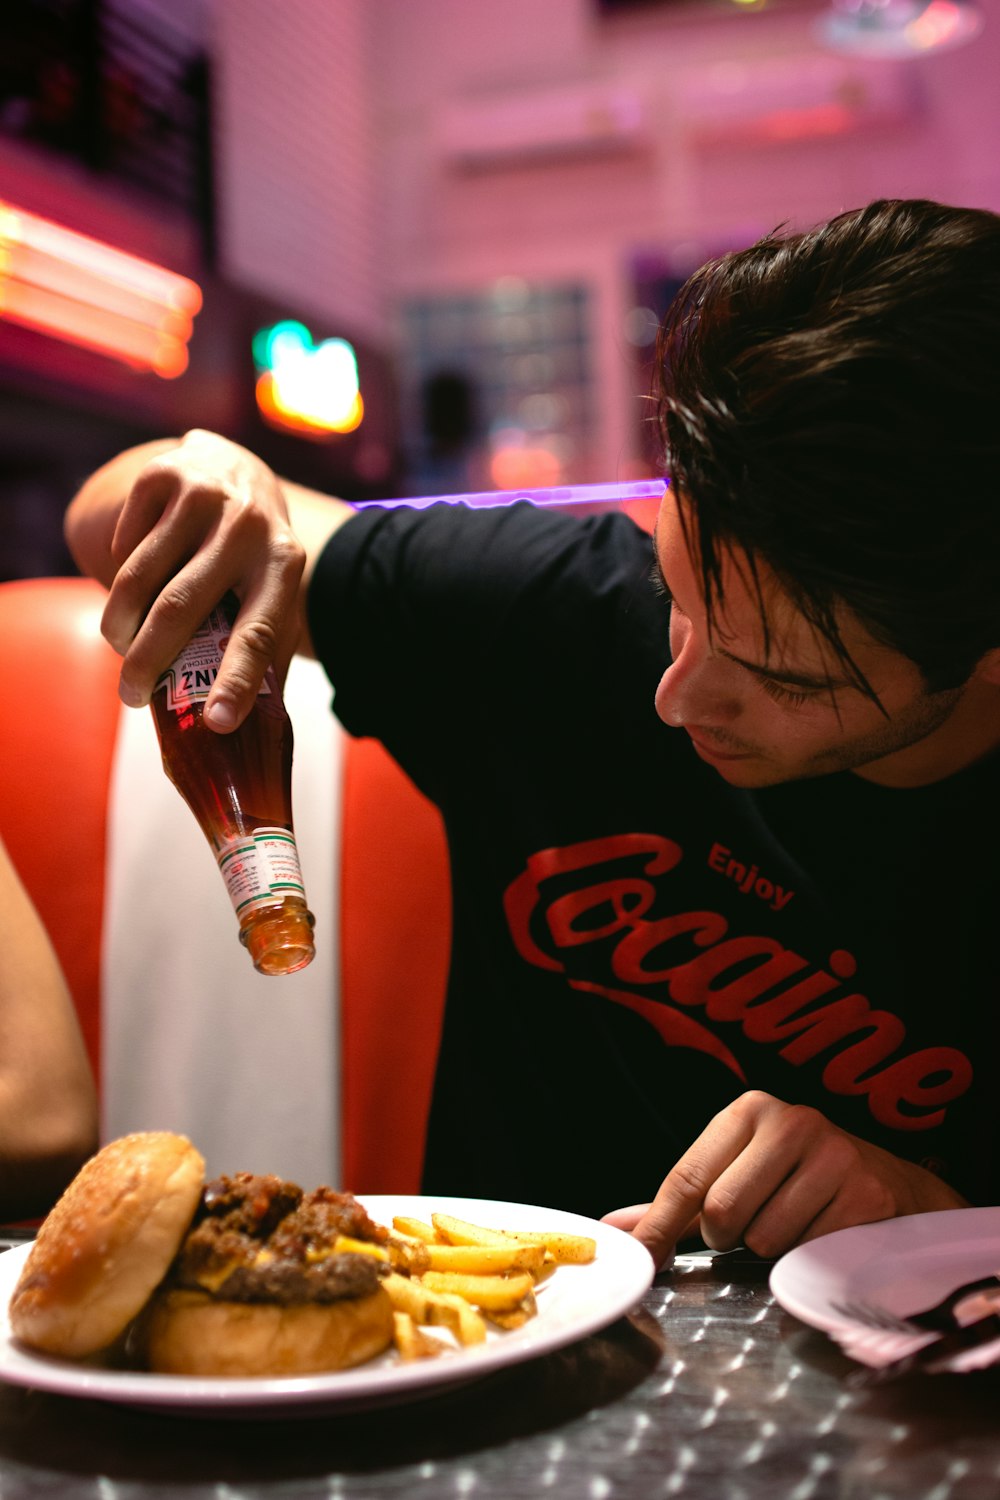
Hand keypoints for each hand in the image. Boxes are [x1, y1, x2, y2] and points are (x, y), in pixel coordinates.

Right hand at [98, 430, 305, 730]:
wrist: (234, 466)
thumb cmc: (254, 557)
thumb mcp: (274, 594)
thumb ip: (264, 652)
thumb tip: (241, 735)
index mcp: (285, 563)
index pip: (259, 632)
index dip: (237, 680)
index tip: (215, 723)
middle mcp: (248, 526)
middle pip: (181, 608)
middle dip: (147, 662)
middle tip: (131, 694)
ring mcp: (203, 496)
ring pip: (139, 579)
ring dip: (120, 625)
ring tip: (121, 647)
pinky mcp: (163, 474)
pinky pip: (123, 543)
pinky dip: (119, 571)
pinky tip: (136, 579)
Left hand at [602, 1090, 967, 1269]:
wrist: (889, 1184)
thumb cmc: (795, 1180)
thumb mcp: (736, 1174)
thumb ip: (676, 1204)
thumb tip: (615, 1227)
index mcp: (749, 1111)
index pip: (688, 1177)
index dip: (661, 1226)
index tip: (643, 1258)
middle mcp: (792, 1122)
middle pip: (722, 1211)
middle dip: (727, 1237)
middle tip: (748, 1228)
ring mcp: (834, 1155)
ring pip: (765, 1238)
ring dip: (769, 1248)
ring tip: (792, 1224)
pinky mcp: (866, 1195)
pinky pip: (808, 1252)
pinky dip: (805, 1257)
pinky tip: (821, 1234)